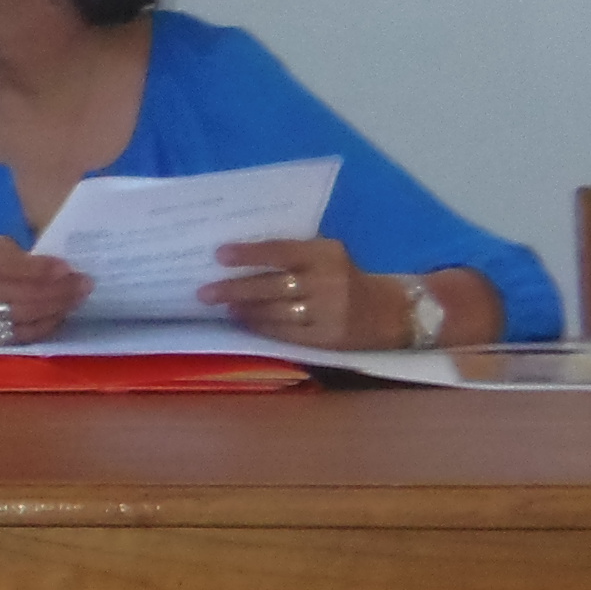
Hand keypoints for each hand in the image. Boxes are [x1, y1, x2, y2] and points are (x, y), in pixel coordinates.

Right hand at [0, 238, 90, 345]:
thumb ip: (13, 253)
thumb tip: (50, 264)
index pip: (15, 268)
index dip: (44, 269)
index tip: (68, 267)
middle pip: (27, 294)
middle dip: (61, 290)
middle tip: (85, 284)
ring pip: (30, 317)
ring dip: (59, 308)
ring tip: (79, 298)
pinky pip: (27, 334)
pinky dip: (48, 324)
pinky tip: (62, 314)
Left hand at [201, 237, 367, 349]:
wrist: (385, 312)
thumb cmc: (344, 276)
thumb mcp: (327, 254)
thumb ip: (295, 252)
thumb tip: (243, 254)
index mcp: (325, 255)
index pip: (281, 251)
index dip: (249, 254)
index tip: (220, 255)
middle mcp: (327, 283)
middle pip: (272, 285)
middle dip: (235, 289)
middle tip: (205, 292)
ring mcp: (327, 313)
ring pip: (276, 311)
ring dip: (245, 310)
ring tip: (223, 307)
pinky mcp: (326, 338)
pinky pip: (286, 333)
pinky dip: (262, 327)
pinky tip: (245, 322)